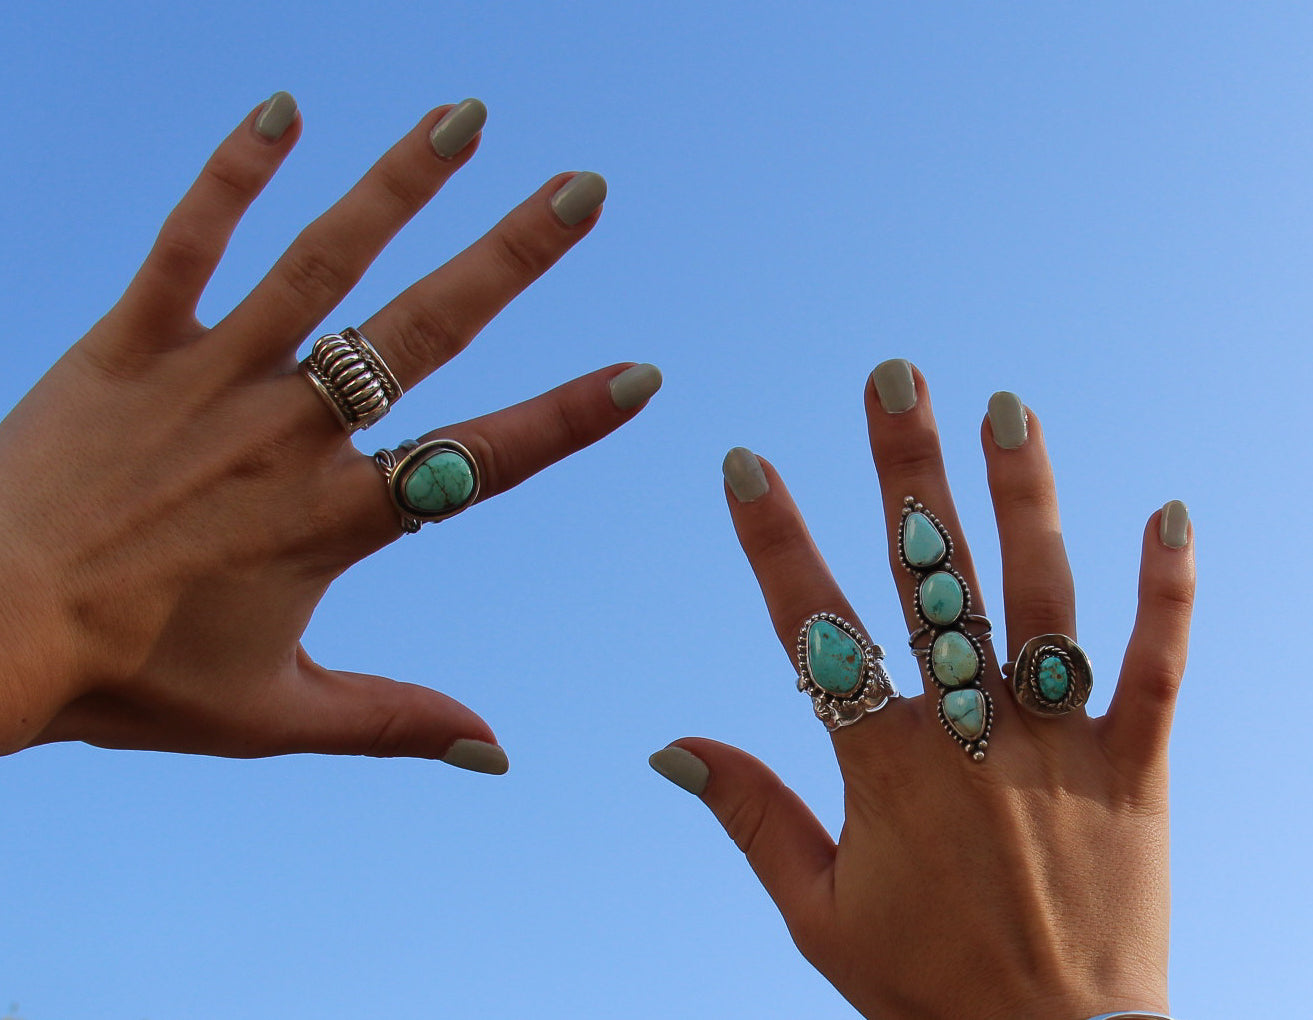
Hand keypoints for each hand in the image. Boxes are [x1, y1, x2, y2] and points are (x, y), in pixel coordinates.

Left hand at [0, 93, 660, 770]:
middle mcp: (291, 432)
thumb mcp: (274, 716)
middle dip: (513, 255)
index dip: (568, 418)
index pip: (483, 457)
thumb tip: (498, 752)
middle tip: (581, 189)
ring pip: (324, 264)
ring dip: (400, 185)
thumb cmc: (126, 678)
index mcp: (336, 518)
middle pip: (425, 329)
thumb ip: (395, 721)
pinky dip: (233, 175)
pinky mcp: (130, 345)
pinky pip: (188, 243)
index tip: (641, 374)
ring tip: (462, 118)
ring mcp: (212, 378)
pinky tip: (284, 109)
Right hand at [650, 360, 1192, 1019]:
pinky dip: (1168, 593)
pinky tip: (1171, 511)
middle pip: (931, 582)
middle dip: (908, 473)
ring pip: (1042, 601)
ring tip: (1009, 409)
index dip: (775, 540)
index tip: (748, 463)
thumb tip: (668, 747)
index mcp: (884, 768)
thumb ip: (750, 817)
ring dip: (1024, 499)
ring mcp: (1058, 747)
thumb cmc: (925, 987)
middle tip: (897, 378)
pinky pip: (1157, 670)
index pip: (815, 629)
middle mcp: (971, 736)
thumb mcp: (816, 913)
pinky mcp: (1134, 771)